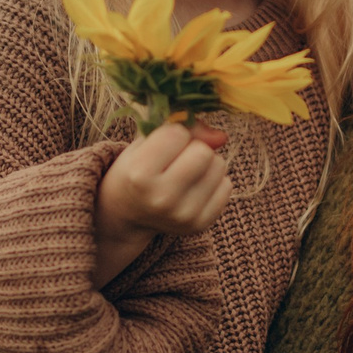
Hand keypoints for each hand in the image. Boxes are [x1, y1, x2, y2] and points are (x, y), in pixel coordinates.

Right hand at [93, 121, 229, 287]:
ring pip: (219, 166)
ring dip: (207, 163)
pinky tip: (194, 187)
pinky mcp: (199, 224)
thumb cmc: (136, 169)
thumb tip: (222, 137)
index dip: (173, 133)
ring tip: (185, 173)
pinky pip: (227, 187)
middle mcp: (162, 198)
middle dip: (194, 147)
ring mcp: (183, 215)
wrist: (126, 213)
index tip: (162, 146)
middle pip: (204, 152)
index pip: (178, 134)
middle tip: (178, 158)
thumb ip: (184, 127)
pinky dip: (214, 182)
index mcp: (140, 174)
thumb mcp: (145, 141)